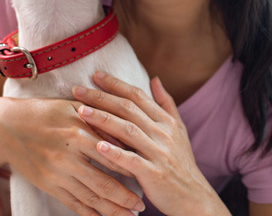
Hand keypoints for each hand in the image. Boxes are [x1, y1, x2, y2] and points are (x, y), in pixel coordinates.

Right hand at [0, 96, 145, 214]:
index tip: (148, 173)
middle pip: (103, 183)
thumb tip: (124, 134)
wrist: (5, 126)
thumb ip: (98, 119)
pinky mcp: (47, 185)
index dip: (131, 166)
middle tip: (142, 205)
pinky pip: (72, 203)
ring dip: (111, 210)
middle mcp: (68, 156)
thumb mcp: (72, 107)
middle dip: (125, 197)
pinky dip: (89, 214)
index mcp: (78, 132)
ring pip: (90, 198)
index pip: (112, 154)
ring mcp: (56, 174)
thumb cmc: (44, 112)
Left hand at [72, 72, 229, 214]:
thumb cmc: (182, 162)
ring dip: (103, 119)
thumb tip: (155, 78)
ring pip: (128, 130)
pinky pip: (132, 160)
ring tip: (81, 111)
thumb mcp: (179, 130)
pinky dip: (115, 153)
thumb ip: (166, 103)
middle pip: (129, 109)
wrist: (194, 196)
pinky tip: (98, 146)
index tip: (95, 75)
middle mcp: (163, 133)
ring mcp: (158, 153)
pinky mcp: (153, 173)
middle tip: (77, 90)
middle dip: (101, 97)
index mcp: (166, 121)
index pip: (137, 96)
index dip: (116, 84)